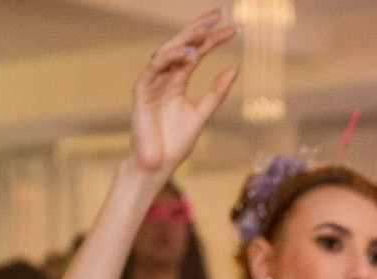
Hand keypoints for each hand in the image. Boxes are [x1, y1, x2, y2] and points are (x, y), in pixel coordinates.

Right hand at [129, 10, 238, 178]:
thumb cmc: (176, 143)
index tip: (234, 29)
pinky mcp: (141, 91)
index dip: (213, 39)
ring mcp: (152, 82)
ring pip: (168, 52)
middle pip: (183, 46)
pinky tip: (187, 54)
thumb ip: (216, 92)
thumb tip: (235, 68)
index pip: (197, 53)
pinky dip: (170, 59)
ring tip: (204, 31)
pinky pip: (154, 68)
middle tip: (219, 15)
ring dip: (185, 40)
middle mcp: (164, 77)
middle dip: (199, 29)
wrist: (157, 165)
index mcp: (177, 81)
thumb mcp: (202, 113)